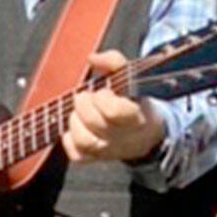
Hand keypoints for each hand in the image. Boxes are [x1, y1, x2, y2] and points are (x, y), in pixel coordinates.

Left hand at [62, 50, 165, 164]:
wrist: (147, 135)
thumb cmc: (136, 102)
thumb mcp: (132, 78)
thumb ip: (114, 62)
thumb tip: (91, 58)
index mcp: (136, 118)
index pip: (114, 111)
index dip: (103, 98)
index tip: (104, 92)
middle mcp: (123, 138)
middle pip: (94, 123)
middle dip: (84, 104)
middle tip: (86, 97)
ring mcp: (109, 151)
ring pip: (84, 141)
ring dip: (75, 122)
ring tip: (79, 112)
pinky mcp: (96, 158)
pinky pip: (76, 155)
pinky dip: (69, 140)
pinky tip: (76, 127)